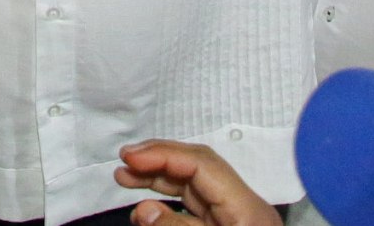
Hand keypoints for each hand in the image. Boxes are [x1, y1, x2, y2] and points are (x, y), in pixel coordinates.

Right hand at [114, 141, 281, 225]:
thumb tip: (142, 209)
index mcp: (248, 207)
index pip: (202, 164)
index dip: (163, 154)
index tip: (130, 156)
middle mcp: (243, 206)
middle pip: (199, 166)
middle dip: (159, 158)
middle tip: (124, 159)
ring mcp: (235, 216)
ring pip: (194, 186)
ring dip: (158, 178)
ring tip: (125, 176)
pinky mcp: (227, 225)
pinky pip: (195, 204)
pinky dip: (168, 200)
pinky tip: (147, 203)